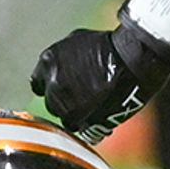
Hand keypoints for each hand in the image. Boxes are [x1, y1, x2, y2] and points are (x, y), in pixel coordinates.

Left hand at [31, 19, 163, 137]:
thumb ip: (62, 57)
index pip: (38, 83)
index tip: (62, 87)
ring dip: (76, 114)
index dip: (50, 86)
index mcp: (48, 63)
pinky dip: (88, 124)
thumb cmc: (109, 46)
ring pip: (65, 117)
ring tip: (95, 105)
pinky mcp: (81, 121)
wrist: (131, 60)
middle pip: (52, 102)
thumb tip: (61, 66)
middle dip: (64, 100)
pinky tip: (101, 114)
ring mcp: (66, 105)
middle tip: (83, 95)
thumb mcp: (77, 40)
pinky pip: (80, 128)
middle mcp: (52, 86)